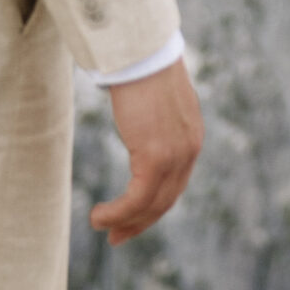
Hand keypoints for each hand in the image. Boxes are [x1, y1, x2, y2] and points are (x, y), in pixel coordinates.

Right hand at [89, 58, 203, 244]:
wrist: (142, 52)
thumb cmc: (143, 67)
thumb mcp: (156, 100)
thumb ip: (156, 119)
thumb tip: (141, 120)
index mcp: (191, 137)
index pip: (176, 183)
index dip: (153, 205)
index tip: (132, 218)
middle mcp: (189, 150)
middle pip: (166, 199)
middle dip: (139, 222)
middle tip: (117, 237)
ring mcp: (174, 155)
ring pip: (151, 204)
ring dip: (124, 221)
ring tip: (99, 225)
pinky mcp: (155, 157)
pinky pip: (136, 199)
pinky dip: (117, 213)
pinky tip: (98, 216)